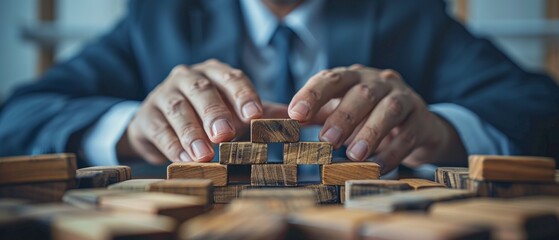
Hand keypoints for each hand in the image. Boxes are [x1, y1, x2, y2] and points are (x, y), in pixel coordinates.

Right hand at [118, 59, 264, 163]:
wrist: (161, 123)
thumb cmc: (207, 116)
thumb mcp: (235, 112)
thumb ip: (263, 114)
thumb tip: (299, 119)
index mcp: (214, 72)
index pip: (231, 78)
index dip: (243, 95)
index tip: (253, 115)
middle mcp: (188, 77)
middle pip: (202, 90)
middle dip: (214, 112)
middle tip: (225, 134)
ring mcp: (164, 94)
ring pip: (178, 109)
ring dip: (192, 132)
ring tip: (204, 154)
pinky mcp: (146, 116)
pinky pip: (159, 128)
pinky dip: (172, 145)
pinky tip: (184, 158)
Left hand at [288, 65, 465, 172]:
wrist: (416, 125)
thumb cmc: (365, 116)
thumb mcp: (336, 110)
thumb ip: (306, 114)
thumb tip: (260, 120)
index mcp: (353, 77)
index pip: (331, 79)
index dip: (313, 94)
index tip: (294, 114)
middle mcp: (379, 82)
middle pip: (361, 92)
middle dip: (343, 115)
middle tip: (326, 139)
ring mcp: (404, 98)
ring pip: (389, 108)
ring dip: (370, 131)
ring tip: (353, 155)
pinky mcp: (422, 120)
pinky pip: (408, 135)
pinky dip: (391, 152)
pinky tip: (376, 168)